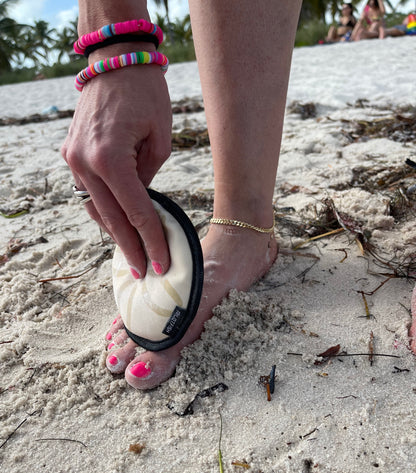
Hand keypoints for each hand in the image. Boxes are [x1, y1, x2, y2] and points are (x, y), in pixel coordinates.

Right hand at [62, 62, 171, 277]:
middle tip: (143, 272)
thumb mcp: (161, 140)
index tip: (161, 265)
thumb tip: (141, 206)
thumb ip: (149, 180)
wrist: (115, 61)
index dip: (151, 242)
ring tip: (132, 253)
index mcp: (110, 159)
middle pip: (111, 219)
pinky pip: (88, 192)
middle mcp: (84, 163)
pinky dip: (104, 209)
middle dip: (130, 248)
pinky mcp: (71, 154)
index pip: (136, 213)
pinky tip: (118, 224)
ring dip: (114, 232)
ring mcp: (73, 159)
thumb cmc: (146, 94)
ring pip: (94, 209)